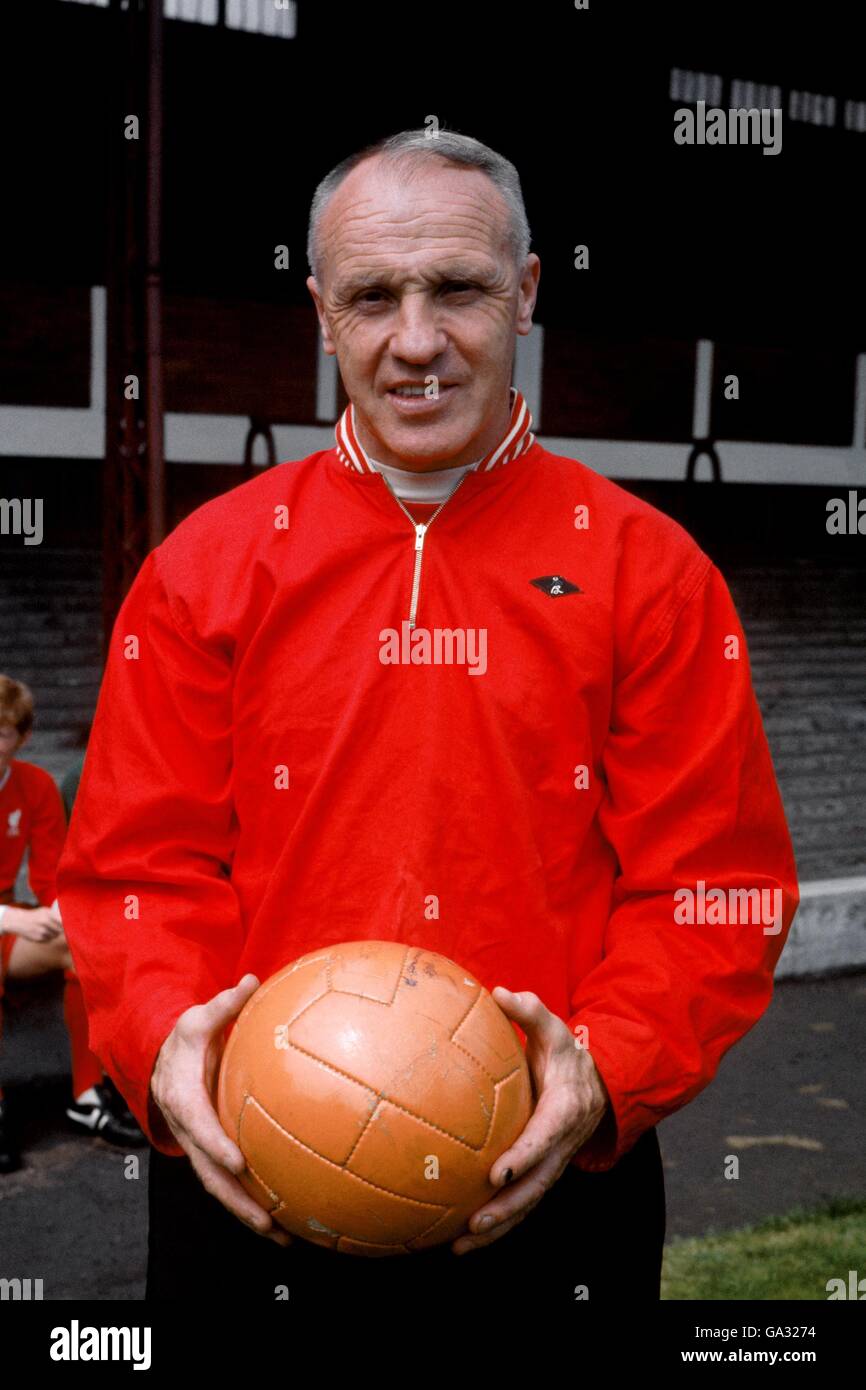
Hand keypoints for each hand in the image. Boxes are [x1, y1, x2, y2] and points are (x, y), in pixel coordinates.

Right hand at [1, 905, 64, 941]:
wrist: (18, 921)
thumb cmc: (35, 915)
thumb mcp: (44, 911)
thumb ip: (56, 915)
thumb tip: (68, 920)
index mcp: (48, 914)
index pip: (63, 922)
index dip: (68, 925)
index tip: (71, 927)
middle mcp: (45, 923)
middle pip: (60, 930)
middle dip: (62, 930)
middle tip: (60, 929)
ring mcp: (42, 931)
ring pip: (55, 936)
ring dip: (55, 934)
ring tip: (48, 929)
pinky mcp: (39, 939)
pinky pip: (49, 940)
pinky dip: (48, 937)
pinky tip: (43, 933)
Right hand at [149, 974, 291, 1248]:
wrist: (160, 1062)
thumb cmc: (185, 1039)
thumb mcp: (196, 1017)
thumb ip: (224, 1004)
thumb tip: (251, 980)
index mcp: (183, 1098)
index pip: (199, 1125)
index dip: (216, 1145)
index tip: (239, 1162)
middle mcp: (189, 1131)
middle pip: (209, 1173)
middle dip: (237, 1200)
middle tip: (268, 1221)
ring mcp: (198, 1147)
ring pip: (220, 1187)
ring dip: (246, 1213)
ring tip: (281, 1237)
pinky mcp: (211, 1153)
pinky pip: (228, 1182)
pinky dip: (250, 1202)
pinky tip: (282, 1220)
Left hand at [452, 986, 609, 1255]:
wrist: (597, 1084)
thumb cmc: (566, 1054)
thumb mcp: (555, 1029)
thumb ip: (532, 1011)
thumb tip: (501, 992)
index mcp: (564, 1111)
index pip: (544, 1138)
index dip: (523, 1157)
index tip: (498, 1172)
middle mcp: (561, 1146)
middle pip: (536, 1185)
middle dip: (506, 1207)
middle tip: (475, 1220)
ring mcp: (553, 1165)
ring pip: (527, 1203)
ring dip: (498, 1227)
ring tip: (461, 1245)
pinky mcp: (541, 1174)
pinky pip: (520, 1203)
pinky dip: (497, 1226)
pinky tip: (462, 1240)